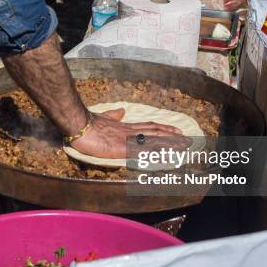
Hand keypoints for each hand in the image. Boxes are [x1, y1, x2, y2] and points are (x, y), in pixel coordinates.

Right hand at [69, 108, 190, 158]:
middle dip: (172, 136)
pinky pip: (142, 151)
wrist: (80, 125)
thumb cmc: (88, 124)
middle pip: (156, 132)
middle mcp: (130, 132)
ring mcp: (127, 140)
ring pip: (153, 140)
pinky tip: (164, 155)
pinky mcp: (122, 148)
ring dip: (169, 143)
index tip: (175, 131)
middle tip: (186, 140)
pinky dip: (155, 153)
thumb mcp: (103, 118)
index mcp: (125, 126)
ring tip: (182, 146)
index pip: (149, 126)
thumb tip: (122, 111)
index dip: (163, 129)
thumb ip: (113, 115)